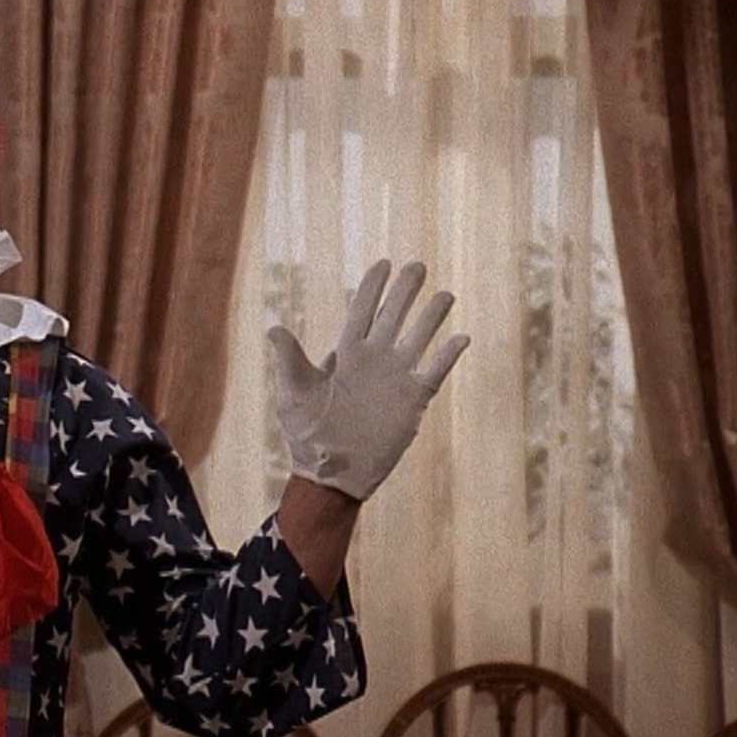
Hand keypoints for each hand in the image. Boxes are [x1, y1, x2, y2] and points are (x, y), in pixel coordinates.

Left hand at [267, 260, 468, 500]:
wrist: (332, 472)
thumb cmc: (307, 434)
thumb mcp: (293, 394)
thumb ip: (289, 360)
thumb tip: (274, 328)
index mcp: (346, 355)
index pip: (362, 312)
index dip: (373, 288)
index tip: (384, 263)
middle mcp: (373, 361)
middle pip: (393, 317)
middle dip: (405, 292)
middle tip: (418, 265)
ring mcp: (395, 380)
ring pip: (418, 339)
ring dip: (431, 317)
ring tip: (445, 294)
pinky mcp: (412, 401)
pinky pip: (434, 372)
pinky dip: (447, 355)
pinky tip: (461, 337)